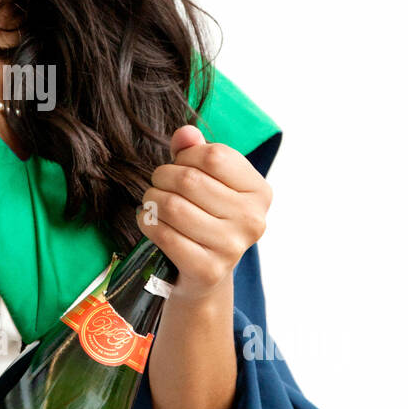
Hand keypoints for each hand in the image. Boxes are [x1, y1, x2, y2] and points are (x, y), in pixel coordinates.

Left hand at [135, 124, 272, 302]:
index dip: (186, 156)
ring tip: (152, 202)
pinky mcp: (208, 269)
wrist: (204, 275)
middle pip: (190, 180)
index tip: (180, 165)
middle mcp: (252, 220)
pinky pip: (164, 234)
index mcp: (259, 192)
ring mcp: (232, 247)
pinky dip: (148, 222)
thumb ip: (196, 152)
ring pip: (173, 206)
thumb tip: (185, 133)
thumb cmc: (205, 217)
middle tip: (158, 184)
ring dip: (151, 200)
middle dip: (162, 177)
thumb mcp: (207, 180)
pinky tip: (150, 221)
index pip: (214, 156)